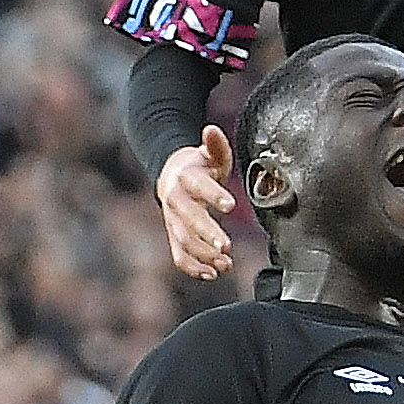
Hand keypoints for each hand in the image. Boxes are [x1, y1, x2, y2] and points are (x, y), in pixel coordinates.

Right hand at [158, 128, 237, 280]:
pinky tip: (213, 274)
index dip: (214, 195)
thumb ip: (215, 146)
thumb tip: (212, 129)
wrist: (171, 175)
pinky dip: (193, 267)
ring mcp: (172, 220)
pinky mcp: (174, 235)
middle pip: (188, 218)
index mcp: (186, 178)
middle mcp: (175, 200)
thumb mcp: (209, 154)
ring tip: (225, 263)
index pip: (199, 186)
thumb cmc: (200, 166)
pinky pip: (178, 255)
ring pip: (182, 240)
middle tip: (225, 246)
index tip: (231, 206)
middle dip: (206, 233)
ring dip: (203, 254)